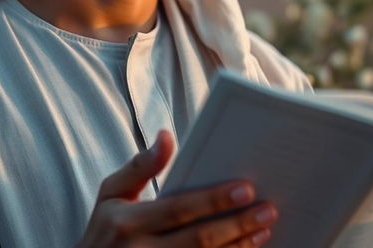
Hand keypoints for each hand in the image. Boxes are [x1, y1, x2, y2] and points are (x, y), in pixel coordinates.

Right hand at [75, 130, 277, 246]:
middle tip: (268, 209)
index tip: (247, 188)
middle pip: (199, 240)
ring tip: (264, 230)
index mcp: (128, 223)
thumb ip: (139, 165)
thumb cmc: (104, 229)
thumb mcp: (111, 193)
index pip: (179, 209)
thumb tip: (166, 135)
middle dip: (237, 224)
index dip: (214, 199)